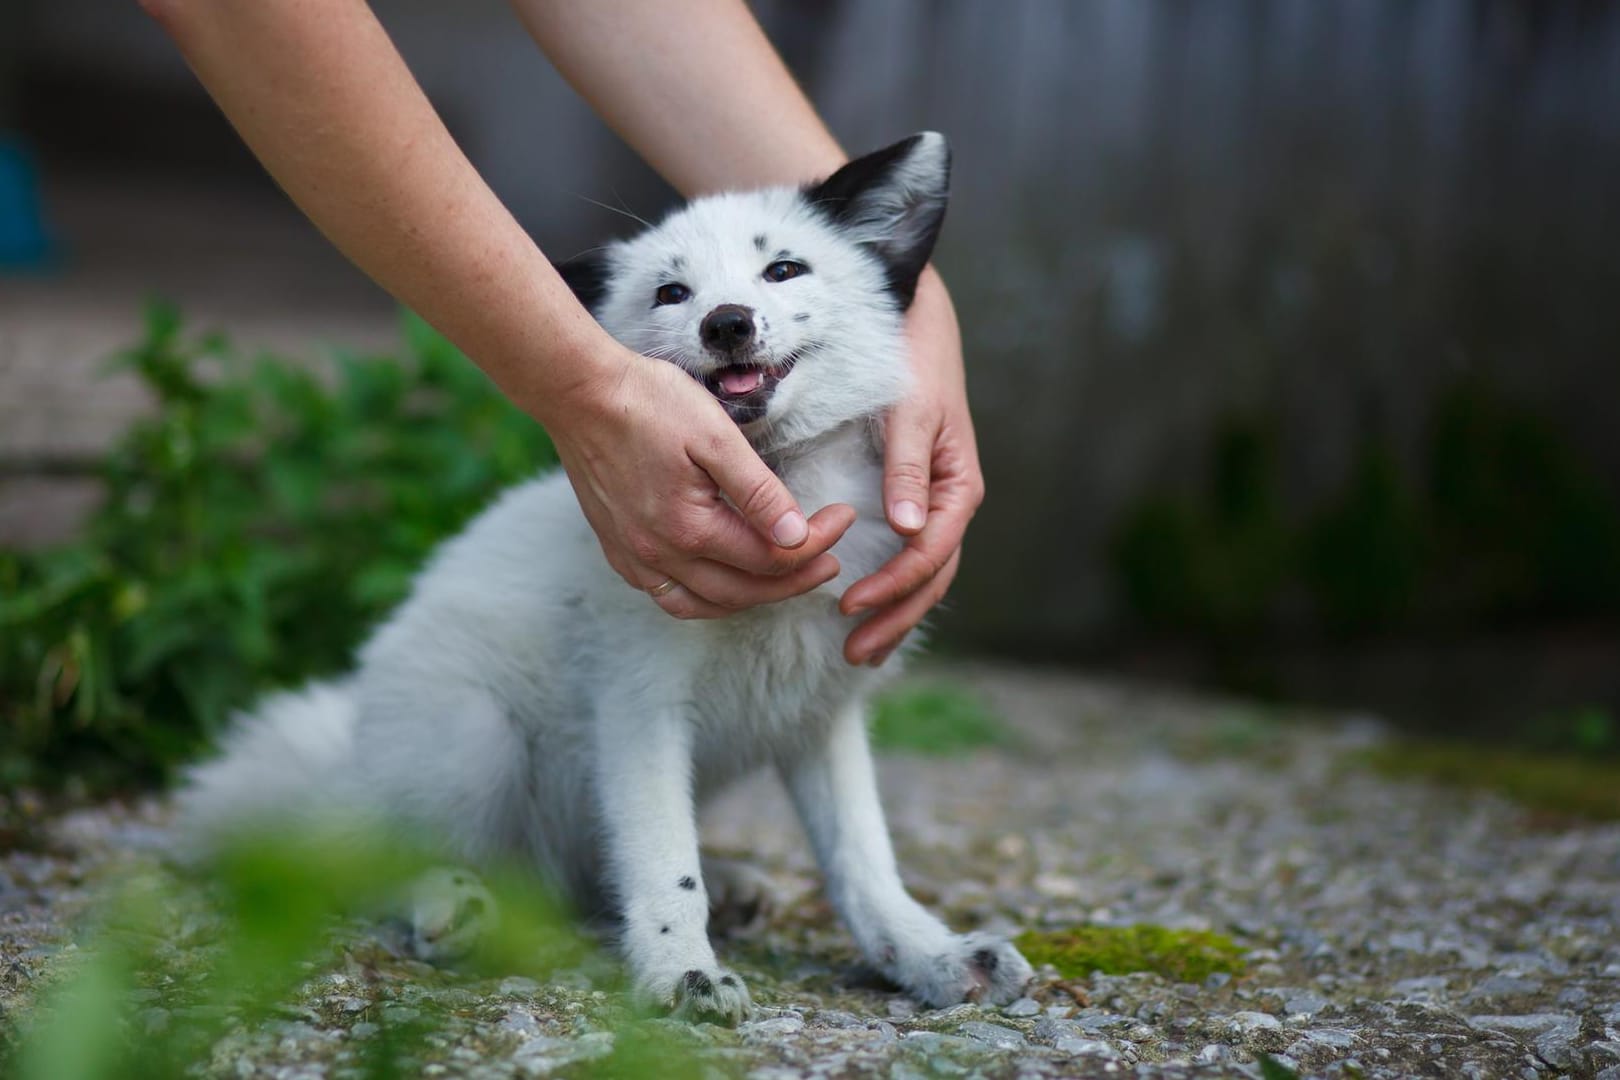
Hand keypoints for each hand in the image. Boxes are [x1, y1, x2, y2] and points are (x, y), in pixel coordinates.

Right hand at [548, 340, 856, 618]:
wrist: (579, 393)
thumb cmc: (650, 403)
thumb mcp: (716, 436)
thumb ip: (759, 491)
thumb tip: (797, 536)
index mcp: (689, 527)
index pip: (770, 557)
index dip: (816, 542)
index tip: (844, 516)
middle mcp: (659, 554)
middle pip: (744, 590)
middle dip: (796, 579)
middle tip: (831, 558)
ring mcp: (635, 557)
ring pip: (706, 604)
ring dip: (752, 597)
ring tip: (786, 577)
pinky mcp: (618, 550)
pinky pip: (669, 595)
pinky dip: (706, 597)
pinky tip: (725, 579)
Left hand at [840, 270, 983, 663]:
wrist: (915, 323)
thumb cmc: (915, 363)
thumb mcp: (913, 412)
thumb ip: (909, 467)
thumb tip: (907, 529)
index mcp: (959, 486)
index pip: (930, 553)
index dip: (894, 584)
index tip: (850, 605)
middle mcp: (950, 502)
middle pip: (932, 577)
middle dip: (896, 617)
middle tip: (854, 651)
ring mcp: (934, 503)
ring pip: (924, 574)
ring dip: (895, 613)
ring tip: (859, 650)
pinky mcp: (913, 498)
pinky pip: (908, 555)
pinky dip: (891, 587)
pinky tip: (866, 610)